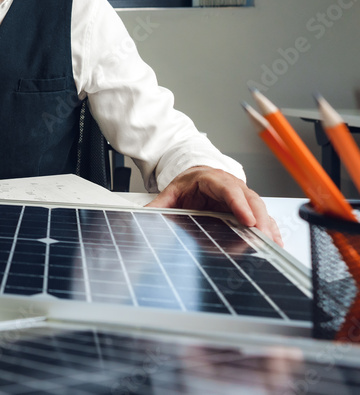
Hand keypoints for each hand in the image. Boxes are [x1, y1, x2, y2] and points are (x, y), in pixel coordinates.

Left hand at [146, 166, 283, 246]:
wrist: (196, 176)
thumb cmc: (188, 183)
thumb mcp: (171, 192)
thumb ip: (159, 205)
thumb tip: (144, 215)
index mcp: (213, 179)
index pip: (229, 190)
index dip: (239, 204)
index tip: (247, 220)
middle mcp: (233, 186)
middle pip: (250, 200)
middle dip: (259, 219)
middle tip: (263, 236)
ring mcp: (243, 197)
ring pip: (260, 209)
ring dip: (268, 226)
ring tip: (273, 244)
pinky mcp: (248, 208)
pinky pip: (263, 218)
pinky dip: (271, 229)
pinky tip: (276, 243)